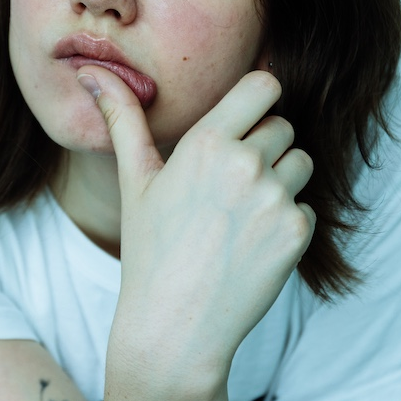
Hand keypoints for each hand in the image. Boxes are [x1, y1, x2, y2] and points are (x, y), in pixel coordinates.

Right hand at [77, 67, 314, 378]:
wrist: (174, 327)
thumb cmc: (149, 251)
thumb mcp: (134, 181)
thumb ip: (124, 120)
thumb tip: (92, 73)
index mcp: (206, 141)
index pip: (264, 85)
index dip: (259, 101)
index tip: (246, 121)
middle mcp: (246, 162)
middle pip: (283, 126)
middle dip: (264, 147)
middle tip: (229, 187)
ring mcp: (275, 198)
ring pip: (301, 164)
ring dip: (281, 181)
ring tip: (240, 217)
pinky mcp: (296, 231)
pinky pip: (307, 207)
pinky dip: (287, 223)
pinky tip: (252, 246)